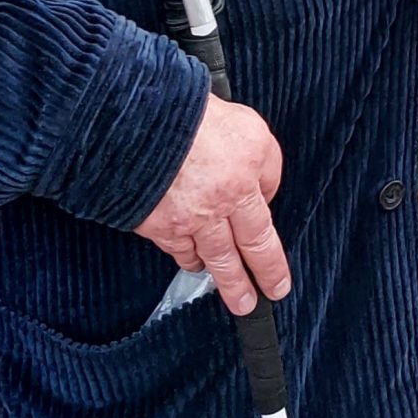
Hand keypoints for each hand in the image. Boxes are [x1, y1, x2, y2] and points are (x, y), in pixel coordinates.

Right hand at [134, 95, 288, 315]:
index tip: (278, 282)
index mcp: (245, 179)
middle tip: (258, 302)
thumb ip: (265, 165)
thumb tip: (265, 194)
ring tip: (231, 294)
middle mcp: (218, 205)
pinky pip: (177, 249)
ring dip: (221, 279)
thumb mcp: (250, 127)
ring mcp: (186, 219)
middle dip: (250, 283)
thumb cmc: (195, 115)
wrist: (138, 119)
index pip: (264, 230)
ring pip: (208, 258)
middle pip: (240, 255)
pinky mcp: (155, 224)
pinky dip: (187, 257)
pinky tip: (193, 261)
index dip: (272, 262)